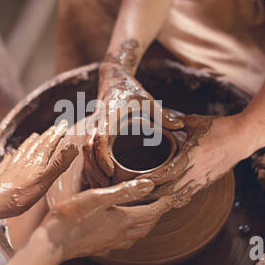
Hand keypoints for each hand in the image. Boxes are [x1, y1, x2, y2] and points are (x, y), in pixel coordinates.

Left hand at [0, 120, 78, 220]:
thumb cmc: (17, 196)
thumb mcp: (44, 181)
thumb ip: (59, 164)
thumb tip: (73, 145)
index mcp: (36, 163)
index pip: (49, 145)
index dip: (57, 135)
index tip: (64, 124)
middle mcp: (24, 162)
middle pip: (37, 146)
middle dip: (46, 136)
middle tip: (53, 127)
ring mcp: (11, 168)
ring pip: (23, 151)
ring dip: (31, 143)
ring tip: (35, 136)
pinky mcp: (2, 177)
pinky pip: (8, 162)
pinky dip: (12, 155)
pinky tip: (10, 155)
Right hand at [36, 179, 173, 260]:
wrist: (51, 242)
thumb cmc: (71, 217)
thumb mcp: (97, 196)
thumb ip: (124, 190)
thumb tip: (149, 185)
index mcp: (122, 220)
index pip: (151, 212)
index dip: (164, 204)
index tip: (171, 197)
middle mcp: (120, 234)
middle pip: (147, 226)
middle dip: (157, 215)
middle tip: (161, 205)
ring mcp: (110, 243)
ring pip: (136, 236)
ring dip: (145, 226)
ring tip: (145, 216)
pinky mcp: (99, 248)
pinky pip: (122, 242)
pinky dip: (129, 235)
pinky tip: (121, 231)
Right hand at [83, 62, 183, 187]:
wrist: (113, 79)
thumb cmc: (131, 90)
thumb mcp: (147, 100)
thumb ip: (162, 114)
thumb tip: (180, 126)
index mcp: (109, 116)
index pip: (99, 138)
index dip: (103, 157)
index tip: (110, 172)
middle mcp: (97, 122)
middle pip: (88, 149)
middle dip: (94, 168)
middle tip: (106, 185)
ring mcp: (92, 126)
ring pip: (84, 151)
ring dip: (90, 168)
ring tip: (102, 185)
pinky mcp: (92, 130)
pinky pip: (86, 149)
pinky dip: (89, 164)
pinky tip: (97, 177)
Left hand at [138, 114, 264, 206]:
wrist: (244, 137)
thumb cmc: (219, 127)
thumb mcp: (195, 121)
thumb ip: (175, 121)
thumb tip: (158, 116)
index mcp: (191, 156)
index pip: (165, 174)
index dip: (149, 180)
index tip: (134, 181)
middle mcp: (196, 172)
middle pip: (168, 191)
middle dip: (151, 194)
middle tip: (135, 194)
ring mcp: (203, 180)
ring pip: (178, 196)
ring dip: (162, 199)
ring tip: (146, 200)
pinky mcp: (207, 183)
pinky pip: (188, 195)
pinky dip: (175, 199)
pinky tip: (166, 200)